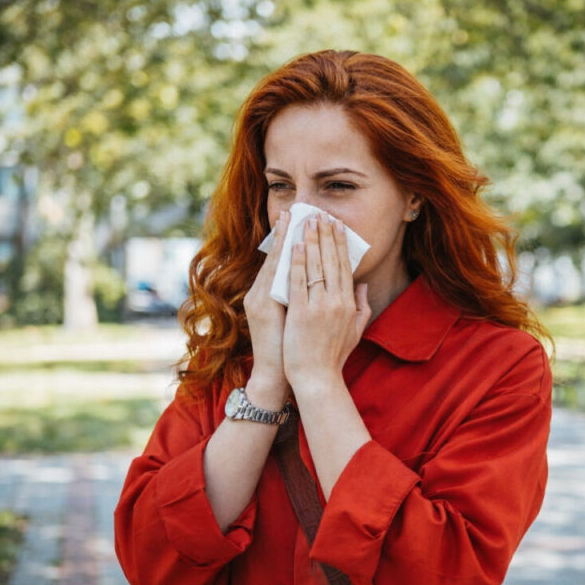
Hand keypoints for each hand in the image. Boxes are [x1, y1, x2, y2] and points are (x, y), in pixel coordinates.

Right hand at [242, 211, 290, 403]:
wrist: (276, 375)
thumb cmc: (291, 350)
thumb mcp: (297, 320)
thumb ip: (307, 299)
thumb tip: (325, 283)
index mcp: (269, 295)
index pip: (283, 261)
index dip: (292, 239)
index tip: (302, 218)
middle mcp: (261, 293)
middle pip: (276, 256)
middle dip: (288, 232)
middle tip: (299, 208)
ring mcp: (260, 300)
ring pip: (273, 263)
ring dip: (284, 239)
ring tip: (295, 218)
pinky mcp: (262, 309)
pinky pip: (275, 280)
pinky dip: (283, 262)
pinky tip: (291, 246)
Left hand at [283, 212, 371, 388]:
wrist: (317, 378)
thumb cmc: (333, 357)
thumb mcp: (355, 331)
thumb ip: (362, 307)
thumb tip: (363, 285)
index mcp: (349, 304)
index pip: (344, 266)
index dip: (339, 244)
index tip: (335, 225)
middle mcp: (337, 302)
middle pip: (331, 260)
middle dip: (325, 235)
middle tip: (321, 214)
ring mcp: (319, 306)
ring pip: (315, 266)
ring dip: (311, 240)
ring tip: (307, 221)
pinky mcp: (301, 313)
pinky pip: (299, 281)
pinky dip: (298, 261)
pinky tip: (295, 245)